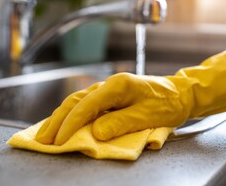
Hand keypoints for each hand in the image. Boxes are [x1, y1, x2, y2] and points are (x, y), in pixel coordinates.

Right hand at [35, 42, 225, 144]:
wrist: (182, 94)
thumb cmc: (168, 103)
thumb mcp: (148, 115)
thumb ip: (121, 123)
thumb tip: (95, 132)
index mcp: (118, 85)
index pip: (87, 104)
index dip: (71, 123)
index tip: (59, 140)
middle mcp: (110, 84)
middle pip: (76, 101)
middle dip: (58, 121)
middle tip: (44, 139)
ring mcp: (110, 90)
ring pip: (78, 102)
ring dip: (61, 118)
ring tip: (47, 134)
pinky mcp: (112, 97)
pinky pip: (86, 105)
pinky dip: (72, 115)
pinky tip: (64, 124)